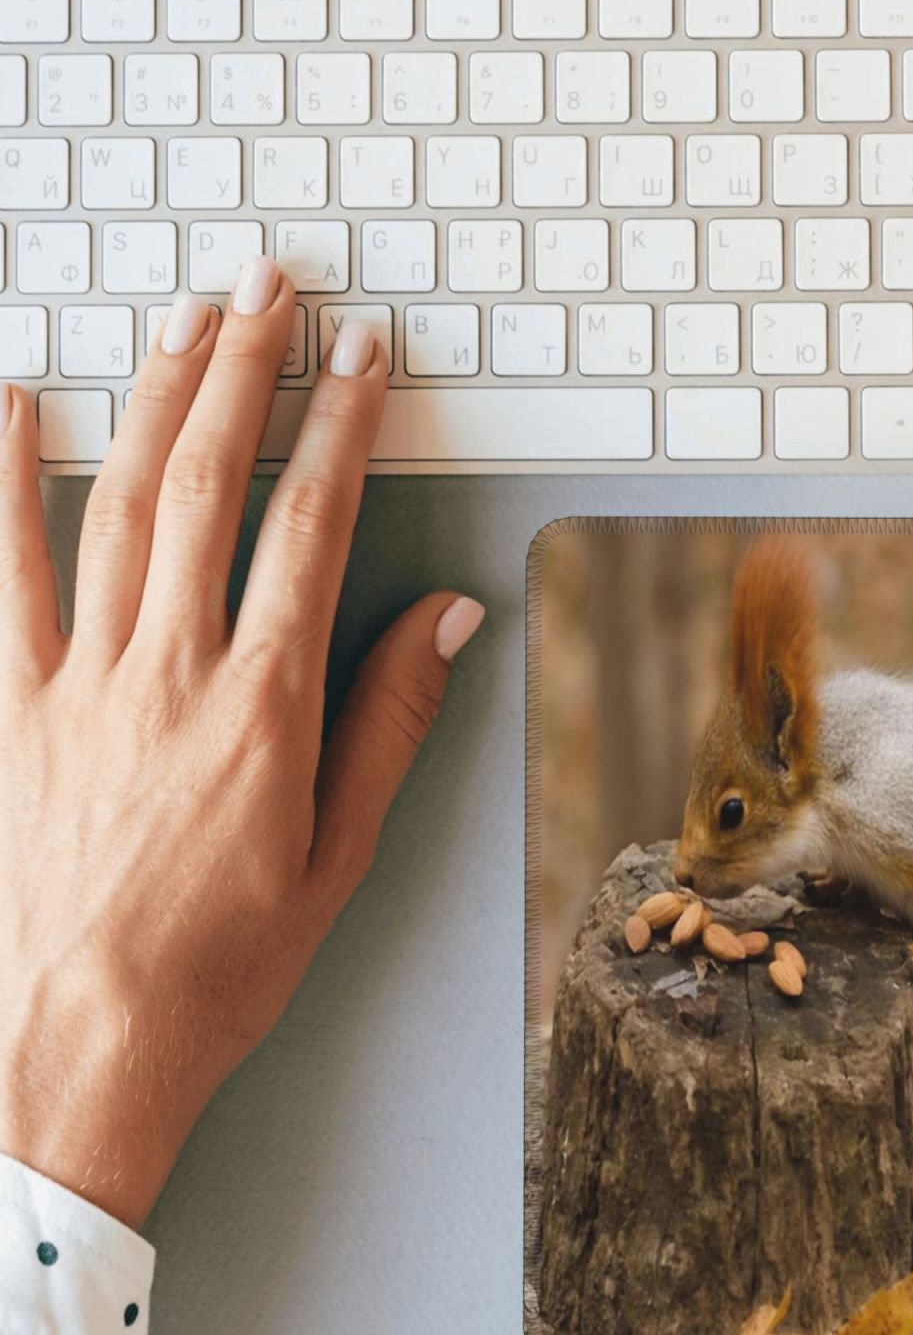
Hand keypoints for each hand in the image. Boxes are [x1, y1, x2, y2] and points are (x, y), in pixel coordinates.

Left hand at [0, 260, 483, 1229]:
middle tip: (269, 287)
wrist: (76, 1046)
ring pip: (117, 507)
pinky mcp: (10, 708)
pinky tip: (13, 409)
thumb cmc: (220, 961)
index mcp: (265, 707)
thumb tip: (447, 616)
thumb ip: (391, 717)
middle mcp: (170, 672)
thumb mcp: (340, 851)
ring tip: (185, 321)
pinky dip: (1, 483)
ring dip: (155, 402)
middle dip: (246, 373)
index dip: (344, 427)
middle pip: (210, 487)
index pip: (314, 527)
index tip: (363, 356)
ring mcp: (78, 682)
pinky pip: (0, 575)